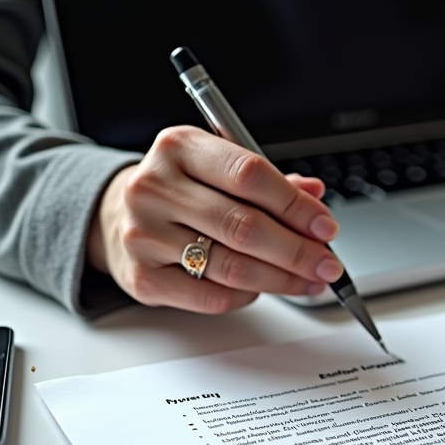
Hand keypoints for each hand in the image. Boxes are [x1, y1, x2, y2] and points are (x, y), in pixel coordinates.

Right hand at [87, 126, 343, 313]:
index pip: (249, 175)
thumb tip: (315, 193)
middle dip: (298, 251)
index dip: (296, 206)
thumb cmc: (183, 191)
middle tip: (327, 264)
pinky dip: (249, 295)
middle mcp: (155, 187)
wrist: (117, 217)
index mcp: (179, 147)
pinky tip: (264, 287)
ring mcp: (145, 235)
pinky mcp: (143, 278)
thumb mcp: (220, 169)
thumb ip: (270, 181)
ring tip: (310, 280)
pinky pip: (213, 297)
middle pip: (245, 226)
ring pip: (234, 267)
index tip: (325, 227)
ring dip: (283, 279)